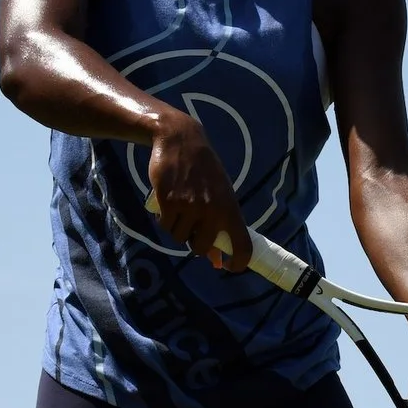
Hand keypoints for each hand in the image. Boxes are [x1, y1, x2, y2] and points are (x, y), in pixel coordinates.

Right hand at [144, 109, 248, 269]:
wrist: (180, 140)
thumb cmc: (205, 171)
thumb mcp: (219, 195)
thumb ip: (220, 226)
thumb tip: (216, 262)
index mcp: (230, 208)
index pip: (242, 245)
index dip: (238, 262)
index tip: (229, 266)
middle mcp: (212, 210)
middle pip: (200, 247)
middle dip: (194, 242)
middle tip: (192, 227)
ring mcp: (189, 206)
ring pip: (179, 237)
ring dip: (178, 229)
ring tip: (180, 209)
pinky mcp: (168, 202)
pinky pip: (165, 225)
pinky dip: (165, 219)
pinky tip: (168, 204)